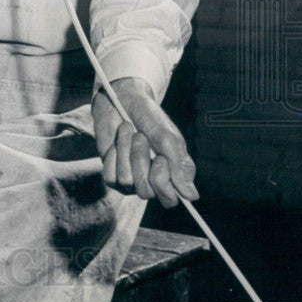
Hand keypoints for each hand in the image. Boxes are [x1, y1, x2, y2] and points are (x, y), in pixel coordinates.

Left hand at [92, 77, 198, 207]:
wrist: (122, 101)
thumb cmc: (149, 118)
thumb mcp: (168, 137)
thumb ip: (179, 165)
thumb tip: (191, 196)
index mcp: (171, 174)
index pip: (169, 200)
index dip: (162, 182)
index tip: (160, 158)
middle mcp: (151, 181)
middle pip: (146, 192)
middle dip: (140, 161)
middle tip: (141, 137)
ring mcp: (131, 179)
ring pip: (126, 181)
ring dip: (126, 152)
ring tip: (130, 133)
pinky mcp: (113, 174)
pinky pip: (110, 176)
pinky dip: (113, 155)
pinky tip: (117, 142)